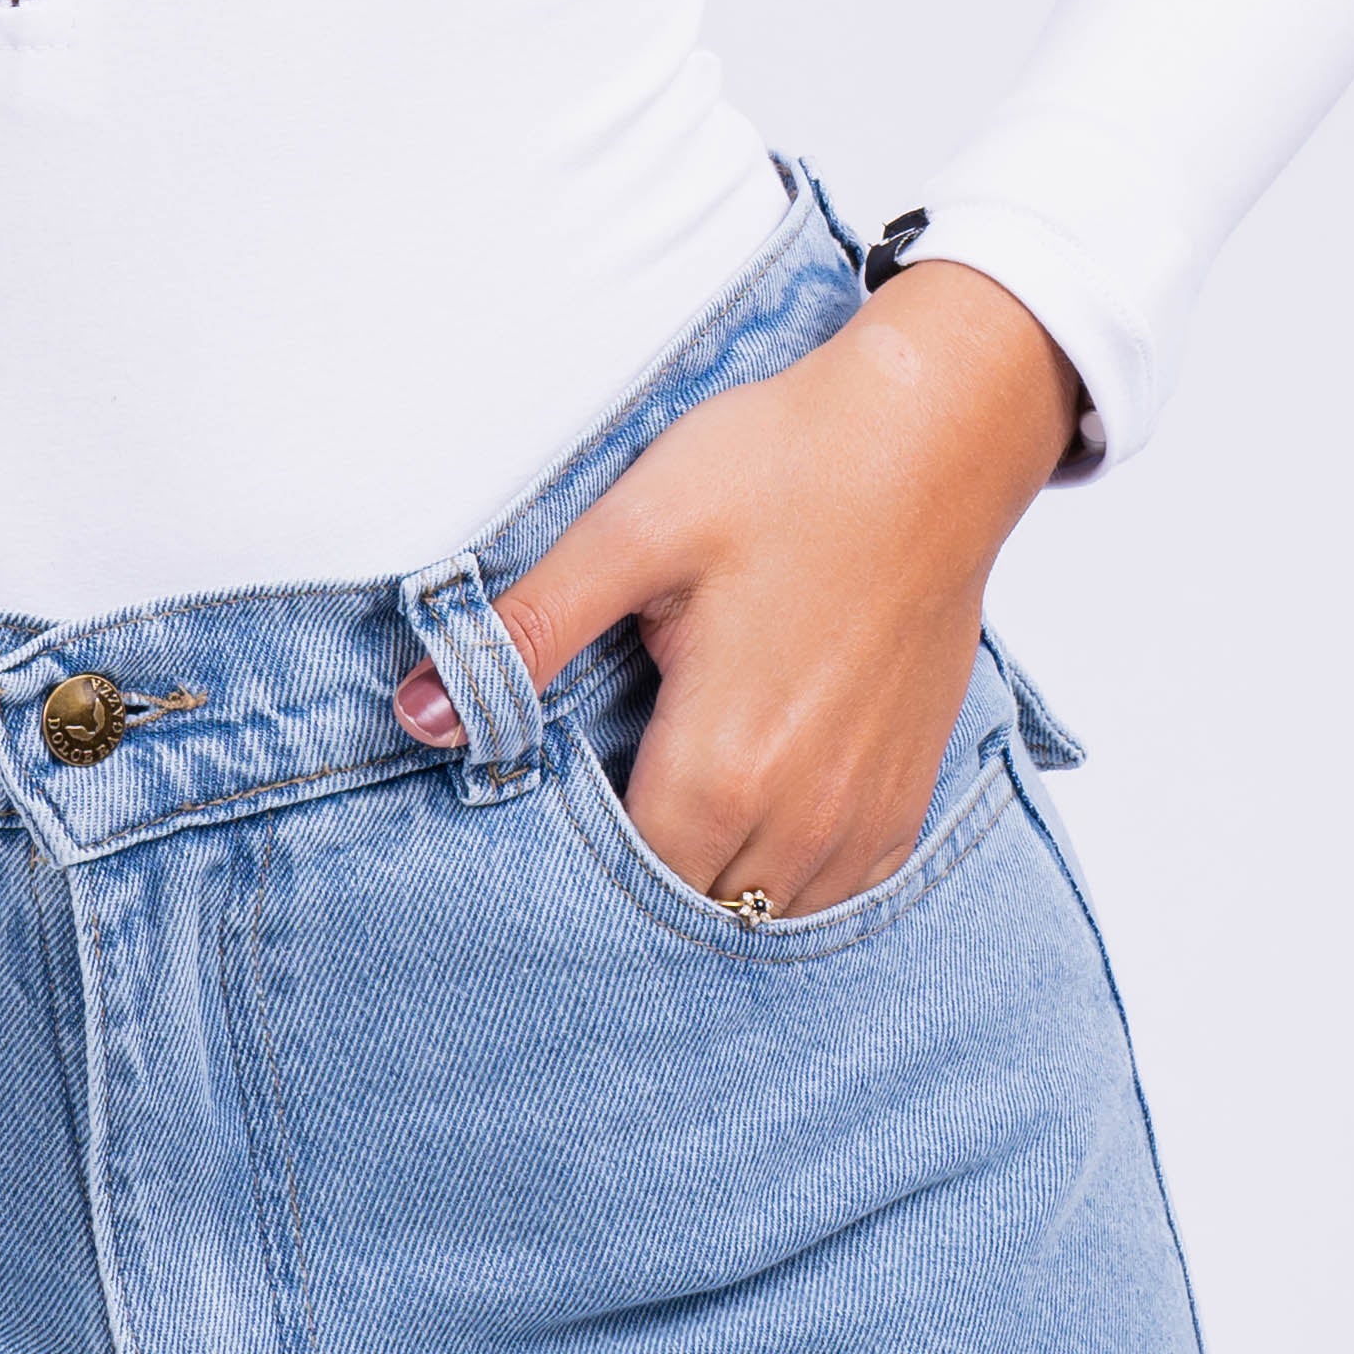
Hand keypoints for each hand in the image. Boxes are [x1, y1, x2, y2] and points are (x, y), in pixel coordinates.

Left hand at [389, 266, 1083, 912]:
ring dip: (710, 875)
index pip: (616, 884)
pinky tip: (748, 802)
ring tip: (670, 787)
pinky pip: (832, 892)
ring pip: (761, 913)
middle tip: (599, 779)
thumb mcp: (630, 534)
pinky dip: (781, 871)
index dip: (566, 855)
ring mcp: (864, 819)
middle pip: (686, 906)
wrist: (932, 440)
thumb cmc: (783, 471)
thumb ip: (526, 636)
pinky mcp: (907, 798)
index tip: (544, 800)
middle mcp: (801, 822)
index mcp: (722, 769)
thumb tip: (421, 716)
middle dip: (632, 867)